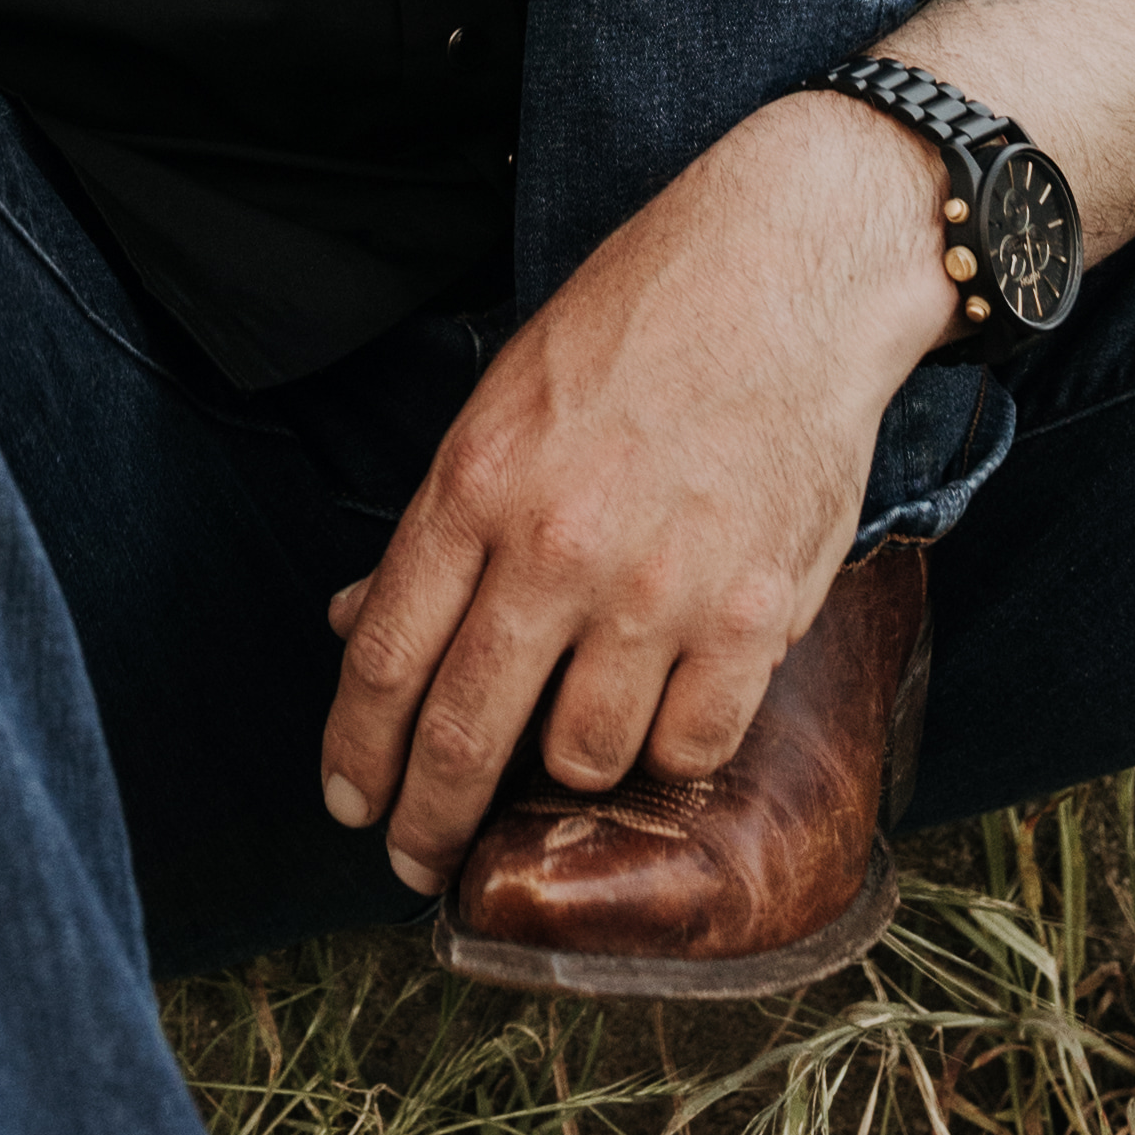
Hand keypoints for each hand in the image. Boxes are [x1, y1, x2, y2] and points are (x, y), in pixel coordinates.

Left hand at [318, 91, 954, 890]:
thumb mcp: (503, 401)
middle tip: (416, 860)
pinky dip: (671, 748)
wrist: (786, 274)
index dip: (357, 750)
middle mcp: (558, 547)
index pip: (386, 654)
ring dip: (564, 771)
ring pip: (584, 757)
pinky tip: (664, 716)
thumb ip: (435, 527)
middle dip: (428, 818)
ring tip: (564, 748)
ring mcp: (661, 590)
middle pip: (467, 733)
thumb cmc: (636, 324)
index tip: (348, 803)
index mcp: (477, 483)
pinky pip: (693, 745)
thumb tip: (353, 620)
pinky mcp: (756, 616)